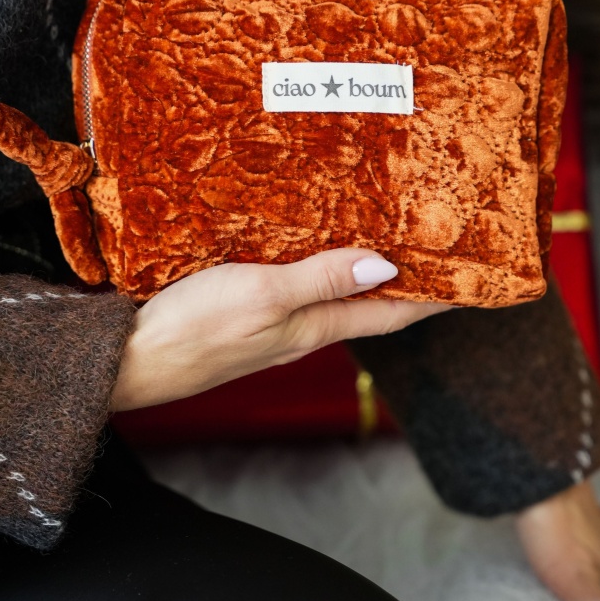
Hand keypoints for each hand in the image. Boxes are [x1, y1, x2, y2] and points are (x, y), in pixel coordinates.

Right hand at [111, 249, 449, 411]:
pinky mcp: (237, 316)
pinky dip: (315, 268)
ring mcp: (267, 326)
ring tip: (386, 237)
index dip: (436, 299)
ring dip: (361, 270)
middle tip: (439, 246)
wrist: (122, 363)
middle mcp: (298, 331)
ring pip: (330, 296)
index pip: (391, 314)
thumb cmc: (190, 333)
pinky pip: (293, 288)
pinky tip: (307, 248)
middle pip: (367, 306)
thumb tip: (387, 266)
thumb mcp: (263, 298)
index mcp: (312, 329)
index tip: (477, 282)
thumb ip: (321, 280)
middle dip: (406, 280)